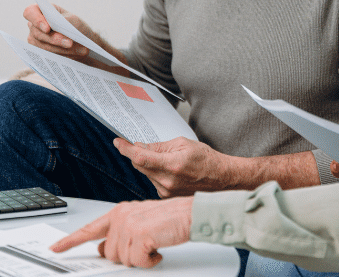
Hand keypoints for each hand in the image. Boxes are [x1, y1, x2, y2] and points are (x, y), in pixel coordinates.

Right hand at [24, 3, 90, 58]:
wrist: (82, 41)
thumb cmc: (76, 25)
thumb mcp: (74, 20)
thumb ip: (64, 21)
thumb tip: (55, 26)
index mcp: (40, 11)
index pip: (30, 13)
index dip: (36, 20)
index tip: (47, 28)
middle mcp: (34, 26)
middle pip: (38, 33)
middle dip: (55, 39)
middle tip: (70, 43)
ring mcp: (35, 40)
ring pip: (44, 47)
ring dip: (63, 49)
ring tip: (81, 50)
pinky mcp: (40, 53)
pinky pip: (49, 56)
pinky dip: (64, 55)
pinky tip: (76, 55)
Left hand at [50, 197, 193, 267]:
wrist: (190, 214)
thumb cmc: (169, 219)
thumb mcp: (139, 223)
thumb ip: (119, 234)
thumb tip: (104, 249)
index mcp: (118, 212)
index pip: (89, 230)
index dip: (70, 241)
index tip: (55, 248)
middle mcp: (121, 217)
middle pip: (109, 254)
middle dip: (127, 256)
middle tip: (144, 246)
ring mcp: (129, 225)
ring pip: (124, 260)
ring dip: (141, 259)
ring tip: (154, 245)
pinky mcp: (140, 235)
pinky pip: (138, 262)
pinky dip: (150, 261)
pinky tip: (158, 249)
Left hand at [114, 137, 232, 197]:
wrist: (220, 178)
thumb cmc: (206, 160)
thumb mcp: (183, 144)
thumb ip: (159, 146)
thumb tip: (141, 146)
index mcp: (172, 164)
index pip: (140, 157)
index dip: (126, 149)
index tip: (118, 142)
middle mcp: (167, 181)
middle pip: (140, 165)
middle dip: (137, 154)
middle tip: (140, 145)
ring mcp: (167, 191)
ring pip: (146, 173)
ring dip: (149, 164)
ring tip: (168, 160)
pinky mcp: (167, 196)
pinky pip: (153, 181)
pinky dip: (155, 173)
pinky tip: (170, 170)